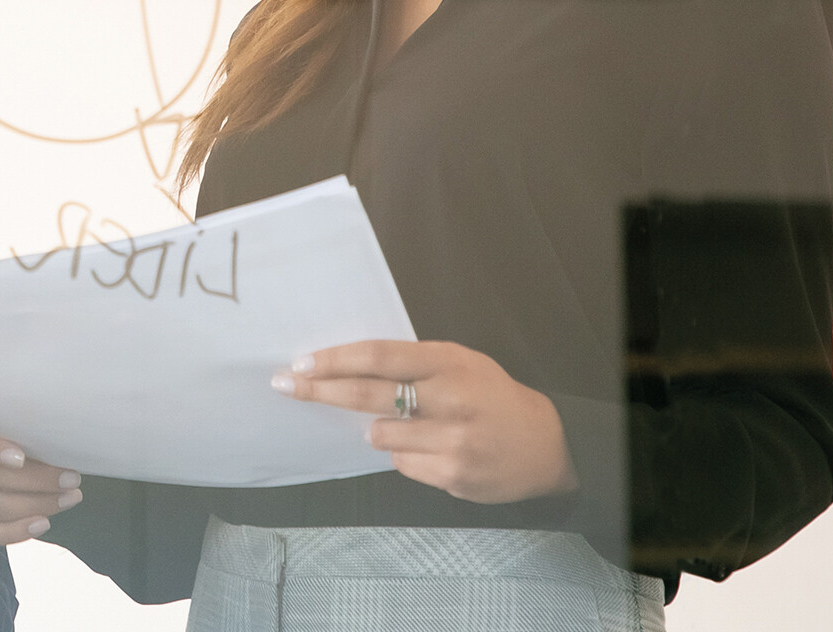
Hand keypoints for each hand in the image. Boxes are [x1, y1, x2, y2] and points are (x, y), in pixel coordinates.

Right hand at [0, 418, 82, 545]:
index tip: (21, 457)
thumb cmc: (26, 435)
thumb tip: (58, 442)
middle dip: (35, 481)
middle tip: (71, 480)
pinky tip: (41, 524)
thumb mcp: (28, 424)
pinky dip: (14, 531)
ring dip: (35, 505)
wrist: (18, 458)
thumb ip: (33, 431)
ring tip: (67, 499)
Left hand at [274, 340, 579, 503]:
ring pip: (380, 436)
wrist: (547, 446)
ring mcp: (451, 441)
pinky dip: (405, 456)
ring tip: (412, 426)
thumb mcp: (460, 363)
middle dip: (320, 391)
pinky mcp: (452, 476)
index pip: (379, 357)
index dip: (335, 360)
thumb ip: (413, 364)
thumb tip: (348, 367)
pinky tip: (433, 449)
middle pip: (367, 395)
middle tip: (285, 385)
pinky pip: (402, 465)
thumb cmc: (492, 396)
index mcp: (448, 363)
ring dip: (380, 430)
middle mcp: (449, 400)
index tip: (301, 363)